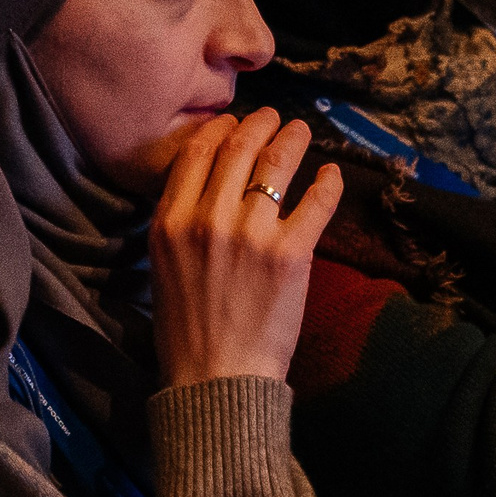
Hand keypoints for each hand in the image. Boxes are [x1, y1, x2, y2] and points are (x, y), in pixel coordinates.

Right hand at [149, 109, 343, 386]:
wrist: (215, 377)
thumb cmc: (186, 332)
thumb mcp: (162, 268)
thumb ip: (179, 226)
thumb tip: (204, 192)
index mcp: (170, 222)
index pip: (195, 153)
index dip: (219, 130)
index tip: (234, 123)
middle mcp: (207, 219)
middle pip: (238, 148)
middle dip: (260, 125)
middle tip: (274, 119)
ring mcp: (251, 234)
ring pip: (276, 164)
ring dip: (293, 140)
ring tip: (302, 132)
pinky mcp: (290, 254)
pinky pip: (316, 202)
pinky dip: (328, 183)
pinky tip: (332, 175)